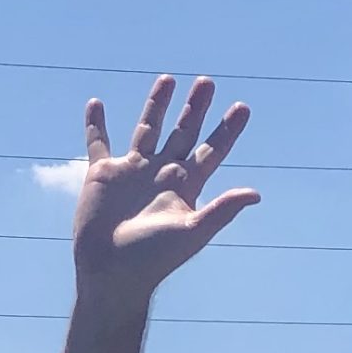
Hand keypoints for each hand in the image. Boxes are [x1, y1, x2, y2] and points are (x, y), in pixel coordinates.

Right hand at [73, 75, 259, 304]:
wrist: (112, 272)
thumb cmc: (153, 258)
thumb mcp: (192, 232)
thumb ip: (222, 210)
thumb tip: (256, 194)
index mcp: (186, 187)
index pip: (212, 151)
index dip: (227, 130)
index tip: (242, 107)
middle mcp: (162, 174)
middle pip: (184, 133)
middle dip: (196, 109)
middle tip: (208, 81)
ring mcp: (133, 172)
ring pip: (147, 129)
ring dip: (157, 105)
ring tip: (168, 79)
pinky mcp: (103, 175)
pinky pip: (98, 143)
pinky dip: (96, 125)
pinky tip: (96, 104)